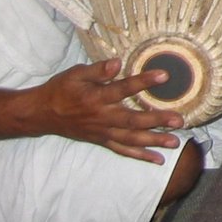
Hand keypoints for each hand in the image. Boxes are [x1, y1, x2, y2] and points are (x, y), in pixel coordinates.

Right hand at [29, 59, 184, 162]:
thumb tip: (117, 62)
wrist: (42, 113)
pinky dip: (140, 156)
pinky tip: (158, 159)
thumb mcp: (76, 74)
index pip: (123, 89)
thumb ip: (98, 69)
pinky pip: (123, 150)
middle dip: (157, 121)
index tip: (164, 76)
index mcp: (96, 98)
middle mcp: (102, 117)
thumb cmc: (61, 89)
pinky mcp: (102, 140)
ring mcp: (103, 132)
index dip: (143, 82)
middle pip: (132, 120)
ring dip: (154, 141)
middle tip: (179, 120)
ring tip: (175, 142)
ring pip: (131, 139)